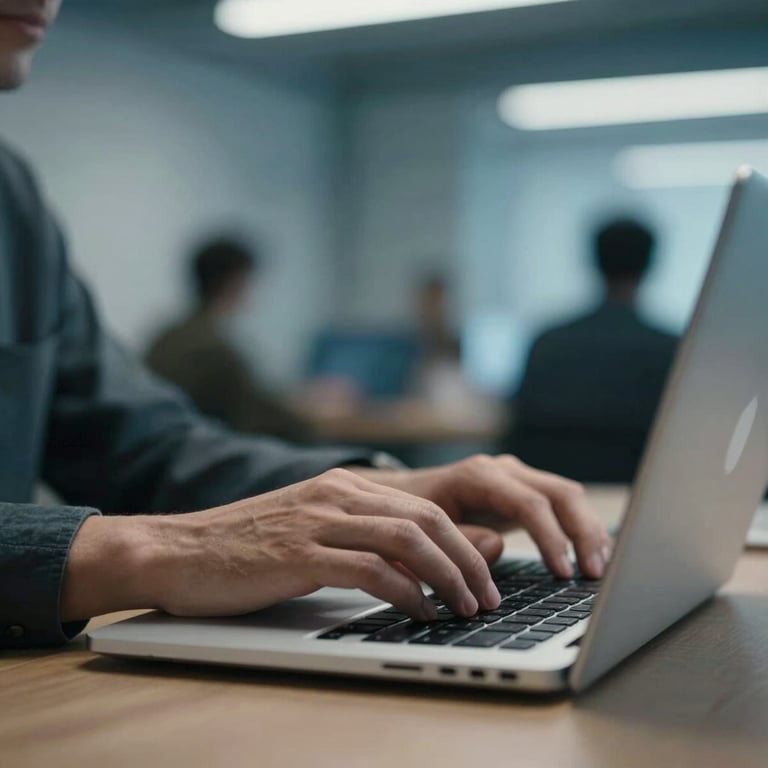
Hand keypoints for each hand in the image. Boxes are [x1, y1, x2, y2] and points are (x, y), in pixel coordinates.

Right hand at [61, 469, 501, 623]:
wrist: (178, 550)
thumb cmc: (246, 549)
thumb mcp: (313, 533)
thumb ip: (365, 539)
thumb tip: (424, 562)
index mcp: (344, 486)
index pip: (424, 507)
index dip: (464, 542)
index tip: (484, 576)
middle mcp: (337, 494)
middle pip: (427, 519)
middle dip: (468, 560)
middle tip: (486, 597)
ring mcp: (318, 520)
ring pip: (407, 539)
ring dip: (447, 576)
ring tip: (464, 608)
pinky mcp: (299, 553)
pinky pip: (370, 569)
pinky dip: (405, 593)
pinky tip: (419, 612)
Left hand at [349, 454, 610, 579]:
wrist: (402, 495)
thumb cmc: (409, 514)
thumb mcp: (424, 529)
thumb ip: (459, 538)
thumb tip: (498, 545)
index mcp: (479, 476)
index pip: (529, 503)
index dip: (551, 538)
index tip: (563, 573)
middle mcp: (503, 471)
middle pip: (560, 493)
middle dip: (583, 533)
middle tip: (595, 574)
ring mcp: (516, 478)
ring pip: (568, 495)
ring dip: (588, 531)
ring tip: (600, 568)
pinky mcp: (523, 492)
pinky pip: (561, 505)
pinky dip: (580, 528)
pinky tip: (592, 554)